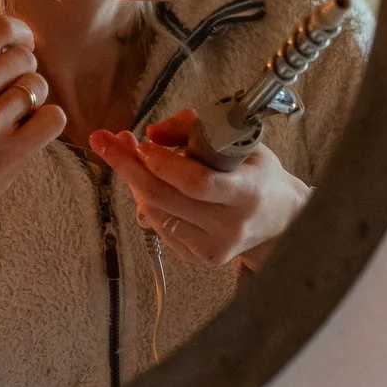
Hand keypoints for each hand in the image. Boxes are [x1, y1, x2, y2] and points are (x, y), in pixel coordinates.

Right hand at [0, 15, 66, 332]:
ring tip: (10, 122)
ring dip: (32, 101)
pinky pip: (53, 118)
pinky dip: (47, 123)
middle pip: (24, 57)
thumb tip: (7, 42)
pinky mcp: (11, 154)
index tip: (21, 45)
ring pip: (38, 86)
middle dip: (24, 72)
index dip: (19, 33)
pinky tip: (27, 134)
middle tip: (10, 97)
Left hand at [87, 109, 309, 267]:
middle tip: (105, 141)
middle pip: (165, 199)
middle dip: (129, 167)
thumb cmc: (259, 175)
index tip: (141, 143)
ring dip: (134, 181)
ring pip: (155, 212)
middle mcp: (229, 226)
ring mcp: (212, 247)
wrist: (281, 222)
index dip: (163, 163)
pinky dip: (147, 199)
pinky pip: (160, 225)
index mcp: (247, 193)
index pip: (197, 183)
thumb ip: (198, 130)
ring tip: (126, 153)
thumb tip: (153, 133)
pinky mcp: (199, 257)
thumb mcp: (241, 142)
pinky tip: (147, 180)